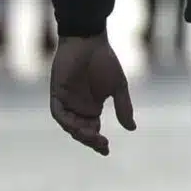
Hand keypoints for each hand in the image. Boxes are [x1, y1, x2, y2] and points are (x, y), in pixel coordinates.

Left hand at [49, 35, 136, 155]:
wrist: (89, 40)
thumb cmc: (104, 60)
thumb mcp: (118, 87)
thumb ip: (123, 107)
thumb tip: (132, 129)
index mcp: (92, 107)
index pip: (93, 130)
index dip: (97, 142)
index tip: (106, 150)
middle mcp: (78, 107)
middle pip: (81, 131)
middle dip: (90, 140)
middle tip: (102, 144)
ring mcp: (67, 101)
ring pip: (70, 125)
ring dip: (80, 133)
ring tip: (93, 136)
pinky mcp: (57, 93)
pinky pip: (59, 113)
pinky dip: (67, 122)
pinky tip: (77, 126)